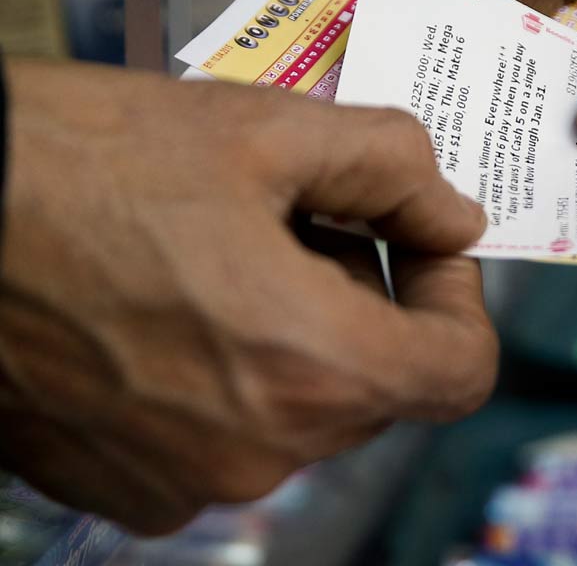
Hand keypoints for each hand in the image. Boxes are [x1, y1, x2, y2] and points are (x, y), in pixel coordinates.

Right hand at [0, 59, 495, 533]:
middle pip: (378, 383)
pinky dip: (228, 372)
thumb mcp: (264, 130)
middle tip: (304, 217)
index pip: (460, 370)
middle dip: (364, 297)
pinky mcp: (121, 484)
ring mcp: (184, 482)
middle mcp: (257, 453)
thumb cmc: (77, 165)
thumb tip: (454, 215)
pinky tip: (174, 301)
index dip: (456, 296)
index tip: (419, 243)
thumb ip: (393, 170)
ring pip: (301, 407)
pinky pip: (225, 433)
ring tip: (226, 249)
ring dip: (294, 332)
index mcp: (310, 369)